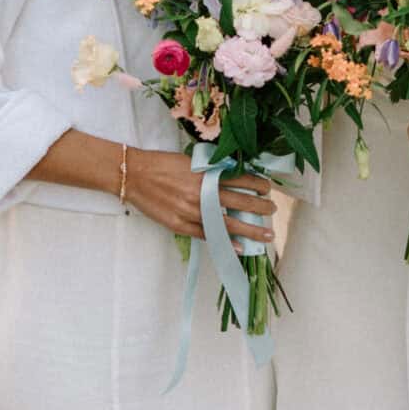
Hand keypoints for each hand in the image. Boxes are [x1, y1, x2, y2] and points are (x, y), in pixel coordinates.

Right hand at [124, 149, 277, 244]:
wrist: (134, 175)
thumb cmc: (162, 164)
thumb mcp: (191, 161)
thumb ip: (212, 170)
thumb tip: (234, 177)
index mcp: (206, 174)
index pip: (241, 179)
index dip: (258, 185)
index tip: (268, 188)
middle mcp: (202, 193)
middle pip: (241, 202)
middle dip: (261, 207)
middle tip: (273, 210)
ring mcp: (192, 211)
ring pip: (228, 224)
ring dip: (251, 230)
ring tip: (266, 235)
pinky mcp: (180, 224)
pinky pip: (207, 236)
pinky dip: (225, 242)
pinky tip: (240, 248)